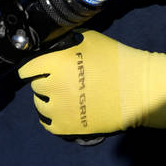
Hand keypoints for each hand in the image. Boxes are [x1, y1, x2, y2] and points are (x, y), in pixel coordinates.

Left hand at [18, 30, 165, 135]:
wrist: (138, 88)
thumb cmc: (115, 59)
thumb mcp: (88, 39)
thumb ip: (63, 42)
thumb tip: (48, 46)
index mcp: (56, 62)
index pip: (27, 67)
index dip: (30, 67)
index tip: (32, 68)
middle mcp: (54, 86)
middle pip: (36, 85)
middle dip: (44, 81)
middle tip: (56, 79)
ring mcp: (61, 108)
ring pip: (40, 104)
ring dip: (47, 99)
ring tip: (60, 95)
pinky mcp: (70, 126)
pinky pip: (48, 124)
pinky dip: (49, 117)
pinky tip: (57, 111)